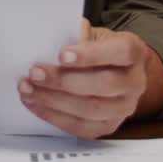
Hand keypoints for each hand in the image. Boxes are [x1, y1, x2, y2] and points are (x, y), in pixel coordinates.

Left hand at [18, 19, 162, 138]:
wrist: (113, 70)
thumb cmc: (97, 48)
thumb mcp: (92, 34)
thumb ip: (75, 35)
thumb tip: (45, 41)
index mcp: (134, 52)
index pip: (121, 52)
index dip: (91, 55)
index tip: (61, 54)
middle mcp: (134, 82)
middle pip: (104, 85)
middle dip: (64, 80)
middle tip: (35, 73)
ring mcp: (124, 108)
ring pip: (91, 109)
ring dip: (53, 100)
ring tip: (28, 88)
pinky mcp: (108, 126)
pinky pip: (80, 127)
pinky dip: (53, 115)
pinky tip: (34, 102)